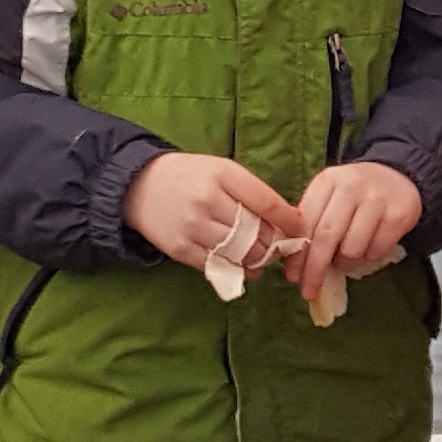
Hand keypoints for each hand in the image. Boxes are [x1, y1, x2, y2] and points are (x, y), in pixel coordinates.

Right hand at [123, 152, 304, 276]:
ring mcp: (192, 226)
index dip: (289, 220)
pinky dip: (238, 271)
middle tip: (280, 247)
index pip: (266, 201)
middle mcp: (208, 200)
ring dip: (258, 260)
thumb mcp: (221, 170)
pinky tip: (246, 268)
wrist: (139, 185)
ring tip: (263, 258)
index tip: (301, 229)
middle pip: (256, 232)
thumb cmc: (190, 177)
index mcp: (222, 174)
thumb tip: (286, 220)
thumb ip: (250, 192)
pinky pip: (218, 266)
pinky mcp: (180, 248)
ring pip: (240, 252)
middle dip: (274, 243)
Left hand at [290, 161, 422, 305]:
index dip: (298, 253)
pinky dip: (369, 256)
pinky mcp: (399, 215)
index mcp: (328, 180)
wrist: (396, 176)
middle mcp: (351, 186)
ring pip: (352, 248)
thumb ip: (312, 220)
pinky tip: (369, 246)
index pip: (306, 222)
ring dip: (346, 262)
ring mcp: (377, 200)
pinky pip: (376, 251)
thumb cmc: (354, 194)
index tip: (292, 276)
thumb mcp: (329, 196)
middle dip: (315, 269)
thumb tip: (295, 261)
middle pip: (326, 236)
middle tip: (309, 291)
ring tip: (347, 257)